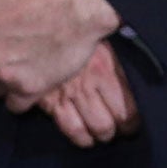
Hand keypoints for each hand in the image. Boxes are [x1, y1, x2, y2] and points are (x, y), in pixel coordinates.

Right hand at [19, 41, 139, 147]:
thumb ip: (114, 55)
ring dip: (98, 137)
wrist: (33, 29)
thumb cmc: (72, 31)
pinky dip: (79, 137)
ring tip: (101, 135)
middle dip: (115, 132)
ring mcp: (67, 96)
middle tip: (118, 131)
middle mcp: (88, 87)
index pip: (126, 108)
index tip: (133, 124)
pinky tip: (84, 138)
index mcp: (104, 69)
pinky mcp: (48, 102)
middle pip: (108, 124)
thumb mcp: (99, 36)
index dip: (132, 122)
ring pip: (89, 130)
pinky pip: (68, 129)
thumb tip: (133, 58)